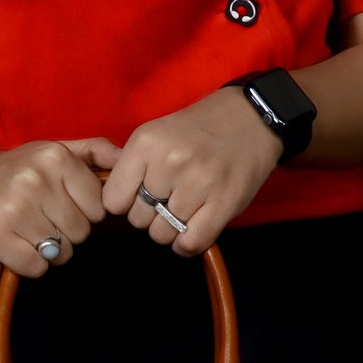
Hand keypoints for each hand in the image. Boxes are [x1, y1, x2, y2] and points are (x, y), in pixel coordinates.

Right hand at [0, 137, 120, 276]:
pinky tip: (15, 243)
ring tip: (26, 230)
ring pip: (61, 253)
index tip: (60, 204)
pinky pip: (37, 268)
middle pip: (81, 233)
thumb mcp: (50, 151)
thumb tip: (124, 156)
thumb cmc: (11, 171)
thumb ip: (90, 151)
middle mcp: (35, 180)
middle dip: (65, 232)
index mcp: (54, 157)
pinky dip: (29, 263)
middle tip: (40, 218)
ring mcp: (14, 210)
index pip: (98, 207)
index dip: (83, 212)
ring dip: (47, 250)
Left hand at [101, 88, 281, 254]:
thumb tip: (110, 203)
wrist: (251, 118)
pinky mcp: (223, 203)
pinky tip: (194, 229)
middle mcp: (169, 162)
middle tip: (170, 199)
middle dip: (150, 216)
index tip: (139, 197)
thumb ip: (132, 167)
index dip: (125, 204)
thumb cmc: (199, 131)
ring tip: (186, 209)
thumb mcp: (157, 134)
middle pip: (138, 221)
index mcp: (146, 143)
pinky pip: (190, 243)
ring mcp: (198, 183)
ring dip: (171, 230)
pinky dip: (187, 244)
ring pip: (162, 235)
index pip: (113, 200)